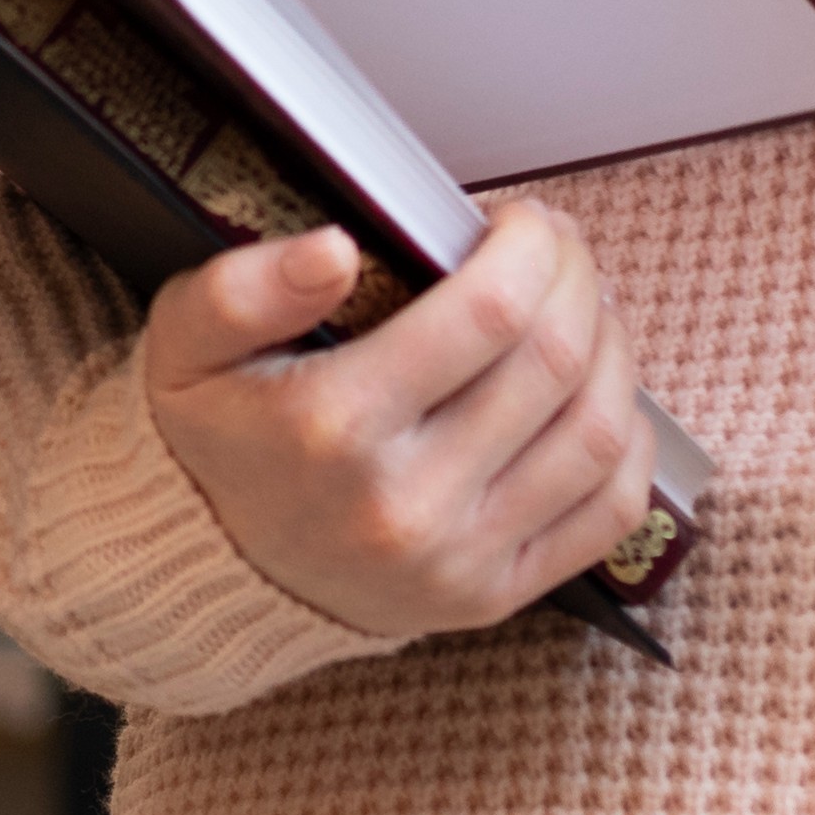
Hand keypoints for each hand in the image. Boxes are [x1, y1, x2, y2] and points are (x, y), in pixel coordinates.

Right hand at [140, 208, 661, 641]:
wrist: (215, 569)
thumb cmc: (218, 435)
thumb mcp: (184, 344)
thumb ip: (242, 289)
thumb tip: (335, 249)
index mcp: (335, 425)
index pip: (488, 311)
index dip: (528, 247)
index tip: (518, 218)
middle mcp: (406, 501)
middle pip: (552, 361)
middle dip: (576, 278)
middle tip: (557, 246)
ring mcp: (459, 558)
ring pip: (595, 433)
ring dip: (613, 349)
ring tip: (586, 308)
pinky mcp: (495, 596)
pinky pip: (609, 515)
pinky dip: (629, 442)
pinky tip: (604, 393)